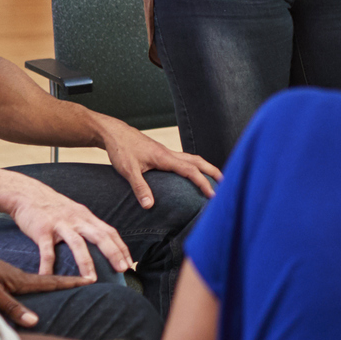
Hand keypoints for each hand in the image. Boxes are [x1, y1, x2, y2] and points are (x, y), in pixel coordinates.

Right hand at [0, 176, 133, 281]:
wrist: (27, 194)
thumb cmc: (53, 208)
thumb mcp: (75, 213)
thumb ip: (87, 227)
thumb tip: (102, 246)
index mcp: (86, 217)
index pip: (109, 232)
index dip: (121, 248)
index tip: (130, 263)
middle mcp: (77, 219)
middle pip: (100, 236)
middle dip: (113, 253)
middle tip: (123, 270)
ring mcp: (60, 224)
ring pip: (77, 244)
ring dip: (86, 263)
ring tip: (91, 280)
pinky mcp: (42, 229)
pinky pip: (46, 250)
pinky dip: (47, 265)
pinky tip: (48, 278)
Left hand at [0, 232, 85, 328]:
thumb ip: (9, 306)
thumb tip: (34, 321)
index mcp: (18, 279)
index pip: (51, 282)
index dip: (71, 283)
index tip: (91, 281)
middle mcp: (14, 280)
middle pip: (45, 286)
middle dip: (64, 288)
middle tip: (84, 290)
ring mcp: (2, 281)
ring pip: (29, 291)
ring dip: (45, 294)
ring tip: (59, 299)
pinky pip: (13, 295)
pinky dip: (23, 299)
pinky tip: (21, 305)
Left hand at [91, 114, 220, 207]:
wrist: (114, 133)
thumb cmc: (121, 149)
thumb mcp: (128, 170)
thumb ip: (140, 188)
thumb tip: (149, 206)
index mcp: (165, 158)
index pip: (190, 171)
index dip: (203, 183)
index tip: (213, 195)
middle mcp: (169, 154)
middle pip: (198, 161)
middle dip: (212, 171)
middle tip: (225, 183)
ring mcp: (166, 152)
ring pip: (192, 159)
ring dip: (204, 168)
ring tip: (213, 178)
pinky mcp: (161, 153)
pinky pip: (183, 159)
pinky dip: (193, 166)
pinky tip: (190, 173)